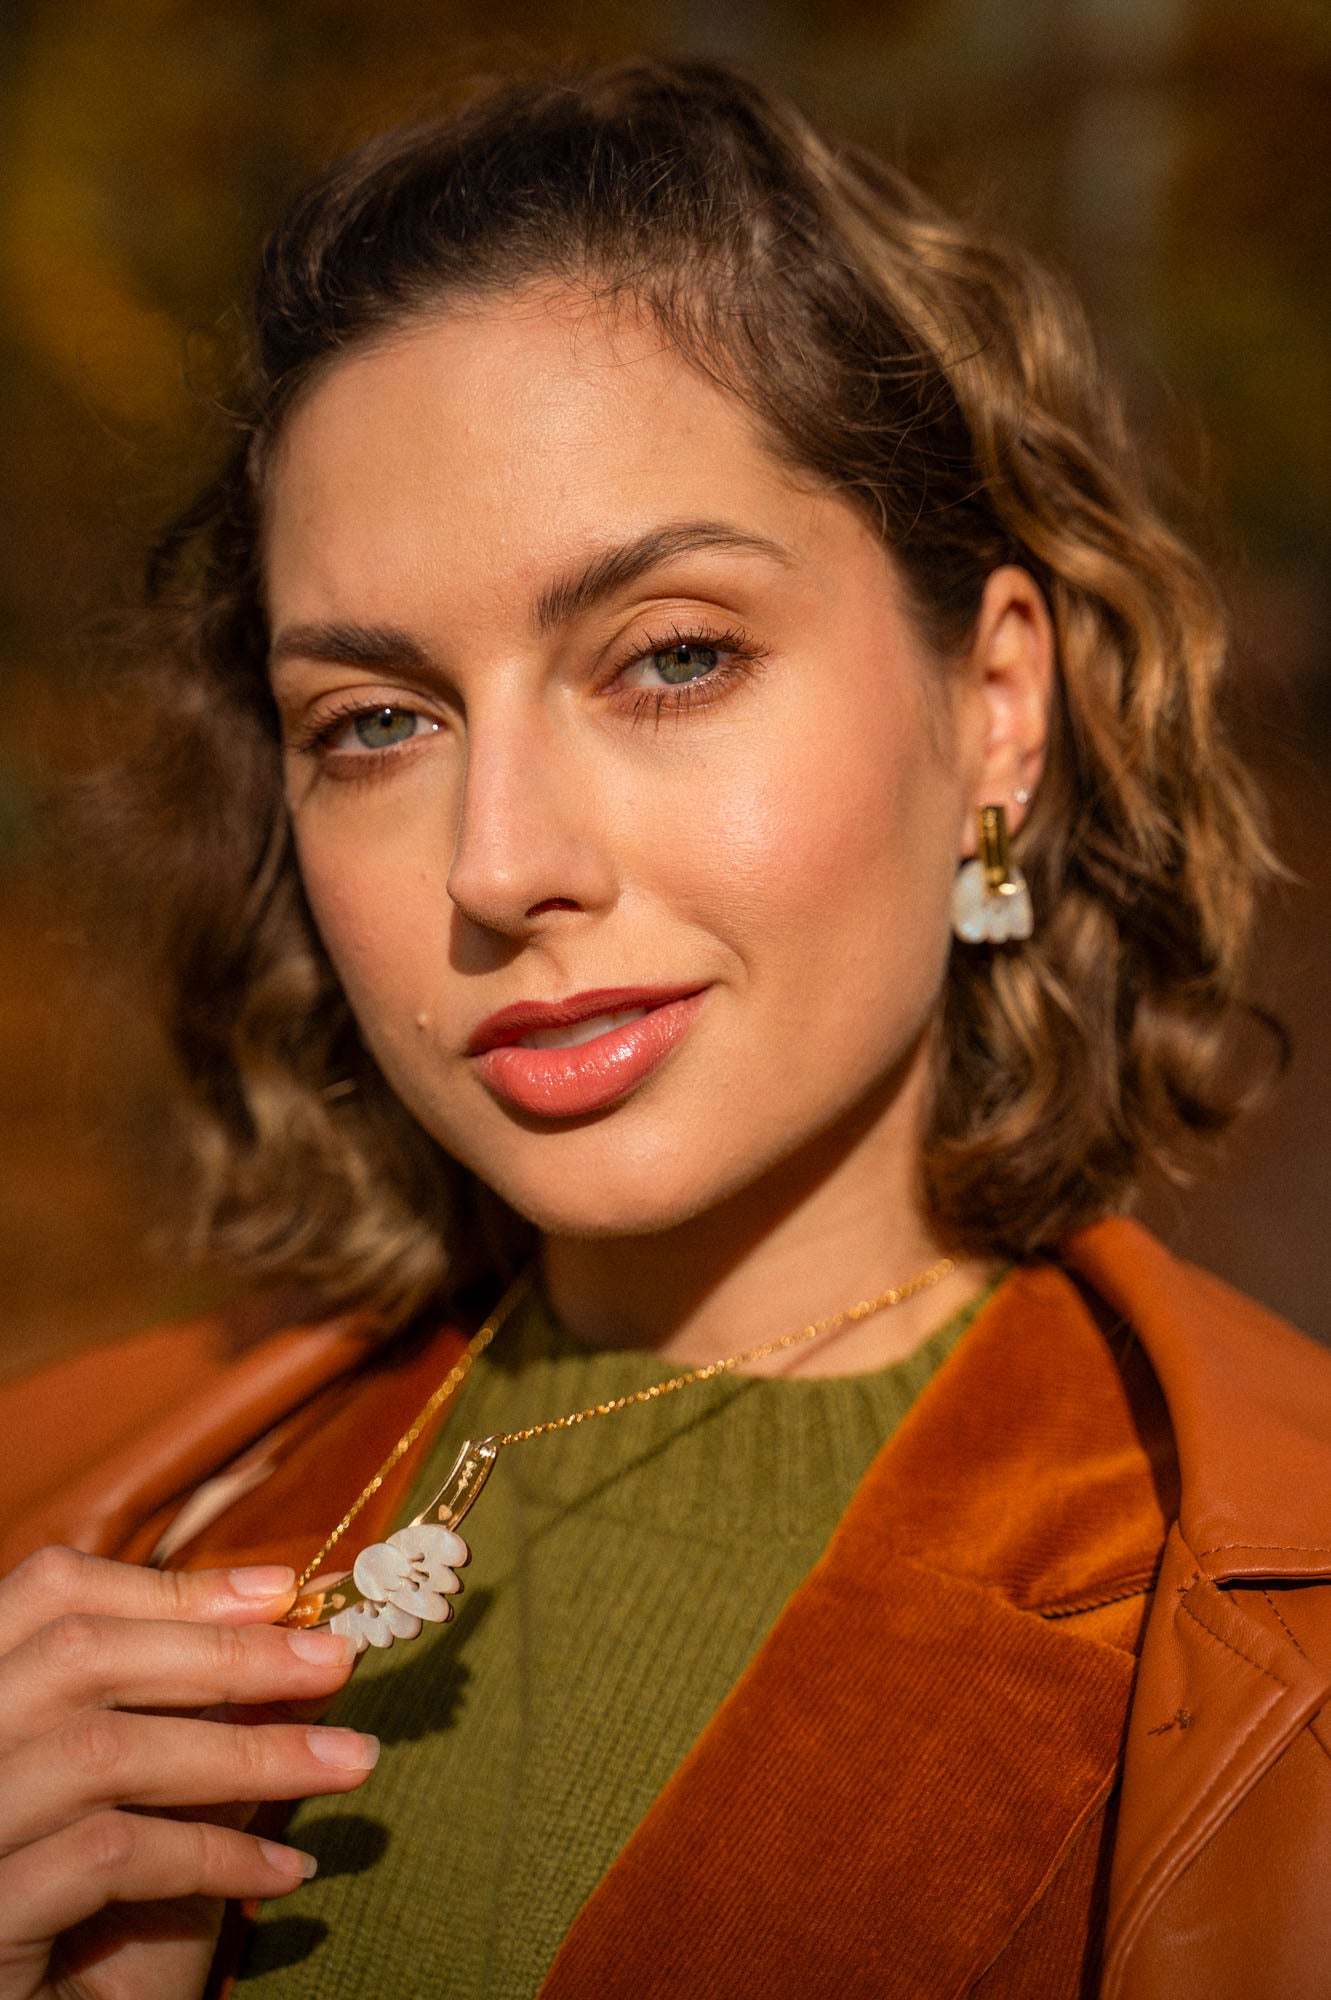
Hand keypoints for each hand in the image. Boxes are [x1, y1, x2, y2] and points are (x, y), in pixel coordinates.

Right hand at [0, 1545, 377, 1999]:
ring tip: (351, 1762)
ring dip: (245, 1752)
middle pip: (79, 1656)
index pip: (50, 1592)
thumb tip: (307, 1634)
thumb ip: (206, 1713)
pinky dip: (212, 1852)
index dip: (166, 1585)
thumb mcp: (158, 1792)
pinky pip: (107, 1855)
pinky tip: (286, 1870)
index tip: (280, 1590)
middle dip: (227, 1653)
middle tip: (338, 1661)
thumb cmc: (101, 1915)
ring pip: (101, 1750)